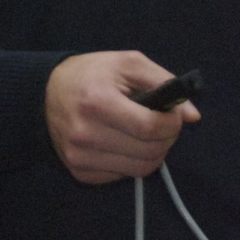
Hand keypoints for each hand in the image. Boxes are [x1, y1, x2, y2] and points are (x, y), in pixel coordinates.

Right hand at [45, 51, 200, 184]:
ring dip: (154, 152)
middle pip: (148, 153)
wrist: (46, 94)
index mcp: (98, 102)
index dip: (172, 124)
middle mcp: (86, 135)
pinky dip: (134, 161)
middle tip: (163, 123)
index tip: (174, 114)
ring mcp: (80, 159)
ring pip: (140, 170)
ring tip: (147, 132)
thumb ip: (164, 83)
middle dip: (167, 138)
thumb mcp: (128, 63)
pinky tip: (125, 142)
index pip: (149, 128)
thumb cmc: (93, 73)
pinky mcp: (80, 174)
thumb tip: (193, 117)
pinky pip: (123, 176)